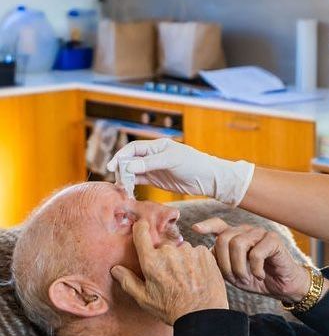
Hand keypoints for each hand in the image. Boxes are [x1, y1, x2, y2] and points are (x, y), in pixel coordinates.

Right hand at [106, 139, 254, 206]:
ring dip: (126, 178)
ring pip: (134, 171)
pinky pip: (140, 181)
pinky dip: (132, 184)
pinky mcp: (157, 180)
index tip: (113, 166)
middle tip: (118, 180)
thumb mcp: (171, 160)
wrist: (208, 178)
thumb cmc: (193, 164)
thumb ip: (150, 163)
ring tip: (121, 187)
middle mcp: (153, 156)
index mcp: (157, 146)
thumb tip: (129, 166)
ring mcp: (154, 169)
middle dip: (122, 169)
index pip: (133, 149)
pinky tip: (127, 190)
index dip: (121, 156)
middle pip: (131, 160)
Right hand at [111, 220, 228, 324]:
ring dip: (181, 258)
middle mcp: (170, 252)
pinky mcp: (205, 253)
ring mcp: (189, 251)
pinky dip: (196, 261)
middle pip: (164, 246)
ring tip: (185, 278)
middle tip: (170, 275)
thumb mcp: (145, 299)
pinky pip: (196, 252)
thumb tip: (116, 269)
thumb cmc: (171, 309)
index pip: (141, 233)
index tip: (142, 227)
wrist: (202, 315)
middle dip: (164, 256)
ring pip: (181, 249)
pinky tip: (197, 276)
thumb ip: (128, 281)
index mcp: (151, 261)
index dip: (141, 228)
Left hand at [193, 218, 311, 303]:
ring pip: (238, 244)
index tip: (195, 229)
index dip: (207, 225)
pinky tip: (260, 275)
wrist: (282, 286)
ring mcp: (260, 233)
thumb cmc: (257, 278)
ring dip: (239, 267)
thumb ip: (219, 264)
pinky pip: (256, 253)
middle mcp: (246, 231)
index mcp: (235, 236)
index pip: (219, 225)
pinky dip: (255, 269)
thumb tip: (203, 256)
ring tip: (247, 278)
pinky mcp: (273, 240)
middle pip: (224, 238)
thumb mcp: (233, 274)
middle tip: (234, 278)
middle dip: (224, 263)